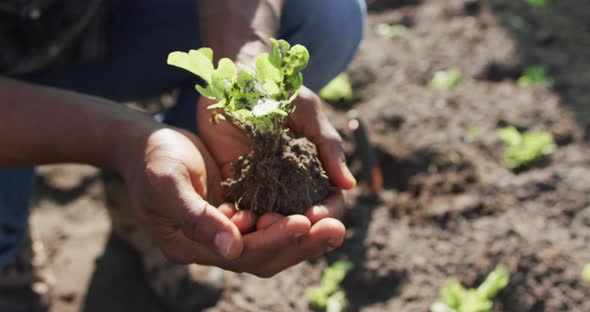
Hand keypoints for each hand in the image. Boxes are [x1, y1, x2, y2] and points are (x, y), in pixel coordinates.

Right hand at [118, 126, 345, 276]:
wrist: (144, 144)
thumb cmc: (151, 160)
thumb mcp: (168, 184)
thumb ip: (197, 218)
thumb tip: (232, 248)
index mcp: (190, 246)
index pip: (240, 254)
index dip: (274, 240)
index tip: (305, 221)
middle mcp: (211, 246)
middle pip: (263, 256)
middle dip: (301, 244)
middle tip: (337, 228)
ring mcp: (224, 231)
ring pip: (270, 243)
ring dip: (304, 234)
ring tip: (336, 222)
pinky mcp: (235, 212)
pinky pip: (269, 223)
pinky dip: (292, 218)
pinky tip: (316, 208)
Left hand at [197, 86, 355, 273]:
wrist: (236, 78)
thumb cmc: (278, 90)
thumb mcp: (308, 112)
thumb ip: (328, 145)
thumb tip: (349, 185)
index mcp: (314, 170)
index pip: (329, 201)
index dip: (326, 213)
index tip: (315, 216)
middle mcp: (291, 184)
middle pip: (301, 218)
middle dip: (296, 227)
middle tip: (282, 224)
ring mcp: (263, 186)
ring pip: (271, 220)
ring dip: (267, 228)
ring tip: (259, 224)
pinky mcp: (234, 183)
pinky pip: (239, 208)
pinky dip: (240, 218)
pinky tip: (236, 220)